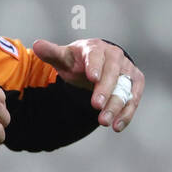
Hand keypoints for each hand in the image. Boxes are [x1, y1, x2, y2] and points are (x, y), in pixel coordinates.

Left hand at [30, 38, 144, 132]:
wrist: (97, 64)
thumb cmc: (78, 61)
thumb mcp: (64, 57)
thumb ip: (51, 53)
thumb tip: (36, 45)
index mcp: (96, 48)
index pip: (96, 55)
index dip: (95, 66)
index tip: (92, 78)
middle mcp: (115, 56)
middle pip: (113, 73)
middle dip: (105, 90)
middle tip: (96, 106)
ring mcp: (127, 69)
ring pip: (125, 88)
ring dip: (117, 106)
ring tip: (105, 122)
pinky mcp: (135, 82)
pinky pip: (133, 98)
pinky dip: (127, 113)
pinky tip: (117, 126)